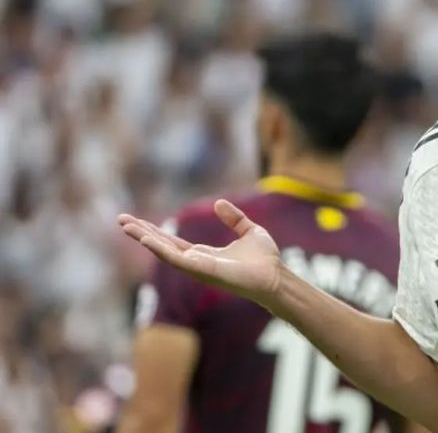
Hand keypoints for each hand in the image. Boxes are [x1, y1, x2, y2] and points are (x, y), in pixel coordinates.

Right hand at [119, 200, 282, 306]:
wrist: (275, 276)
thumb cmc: (266, 260)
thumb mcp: (250, 231)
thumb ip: (235, 218)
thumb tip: (218, 203)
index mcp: (204, 254)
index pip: (172, 242)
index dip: (155, 231)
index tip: (136, 220)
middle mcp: (196, 262)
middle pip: (162, 246)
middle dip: (141, 233)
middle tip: (120, 219)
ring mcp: (197, 268)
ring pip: (164, 252)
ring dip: (145, 239)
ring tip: (126, 226)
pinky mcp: (202, 271)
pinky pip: (177, 259)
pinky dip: (161, 250)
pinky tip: (146, 239)